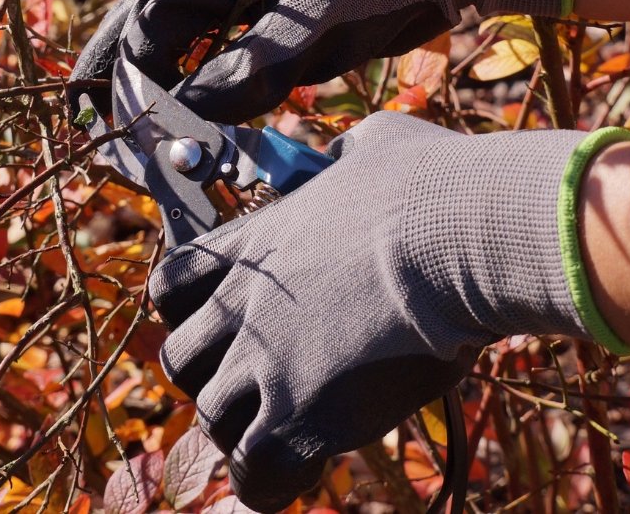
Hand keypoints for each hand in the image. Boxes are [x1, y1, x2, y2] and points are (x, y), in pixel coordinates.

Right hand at [69, 0, 564, 122]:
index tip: (133, 135)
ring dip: (150, 99)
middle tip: (88, 136)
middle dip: (114, 86)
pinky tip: (191, 140)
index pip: (145, 32)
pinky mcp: (266, 40)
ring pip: (172, 60)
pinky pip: (214, 78)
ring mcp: (237, 13)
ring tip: (126, 146)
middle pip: (141, 40)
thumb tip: (188, 113)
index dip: (131, 86)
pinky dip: (198, 107)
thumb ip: (252, 63)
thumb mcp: (314, 21)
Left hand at [148, 112, 623, 511]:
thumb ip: (345, 157)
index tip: (221, 321)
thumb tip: (351, 152)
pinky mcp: (297, 416)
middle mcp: (243, 305)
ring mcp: (264, 363)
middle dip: (212, 375)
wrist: (458, 237)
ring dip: (245, 429)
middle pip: (180, 360)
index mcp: (254, 243)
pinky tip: (302, 473)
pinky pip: (254, 472)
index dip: (187, 310)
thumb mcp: (375, 147)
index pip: (171, 284)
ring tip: (288, 432)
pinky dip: (268, 482)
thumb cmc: (431, 185)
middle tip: (258, 384)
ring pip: (213, 418)